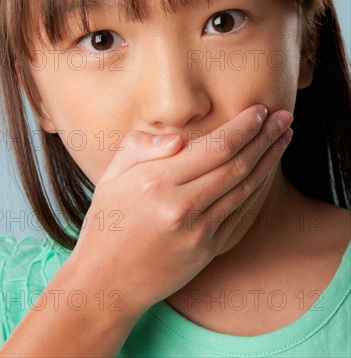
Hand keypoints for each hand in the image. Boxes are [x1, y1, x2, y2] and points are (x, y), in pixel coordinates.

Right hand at [69, 104, 292, 317]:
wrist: (107, 282)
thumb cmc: (107, 224)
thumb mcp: (110, 177)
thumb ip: (140, 147)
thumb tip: (176, 138)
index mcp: (155, 181)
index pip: (214, 146)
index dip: (243, 127)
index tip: (259, 110)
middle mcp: (181, 205)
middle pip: (237, 164)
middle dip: (266, 137)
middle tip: (284, 117)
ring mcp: (198, 231)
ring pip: (245, 188)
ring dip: (269, 160)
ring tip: (284, 138)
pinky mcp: (207, 249)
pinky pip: (240, 213)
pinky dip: (257, 188)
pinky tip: (266, 171)